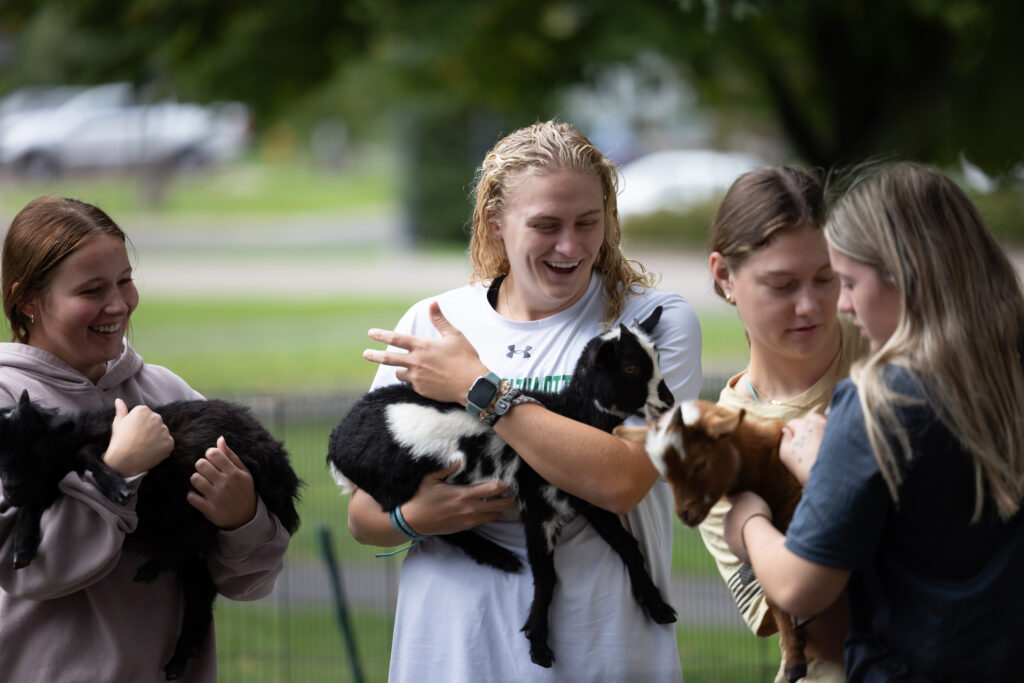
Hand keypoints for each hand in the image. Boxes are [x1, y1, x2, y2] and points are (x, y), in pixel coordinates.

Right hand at [103, 398, 173, 476]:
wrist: (124, 461)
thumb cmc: (119, 441)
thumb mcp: (117, 424)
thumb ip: (121, 410)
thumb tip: (119, 400)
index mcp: (143, 410)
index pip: (145, 415)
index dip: (137, 425)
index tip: (132, 432)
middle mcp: (157, 417)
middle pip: (155, 422)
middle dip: (149, 430)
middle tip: (138, 440)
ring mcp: (164, 430)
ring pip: (161, 433)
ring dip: (156, 439)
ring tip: (143, 447)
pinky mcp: (169, 442)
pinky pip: (167, 443)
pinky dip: (161, 448)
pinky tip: (150, 452)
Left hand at [187, 437, 256, 528]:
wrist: (247, 517)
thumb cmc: (244, 491)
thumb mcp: (244, 473)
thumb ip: (231, 456)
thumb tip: (219, 439)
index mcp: (234, 472)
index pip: (214, 454)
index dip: (209, 454)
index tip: (212, 460)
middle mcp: (225, 483)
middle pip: (201, 464)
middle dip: (201, 465)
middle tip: (205, 471)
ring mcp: (216, 497)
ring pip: (195, 479)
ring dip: (196, 479)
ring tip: (201, 481)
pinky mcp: (209, 509)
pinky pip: (191, 497)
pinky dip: (192, 494)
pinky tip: (198, 494)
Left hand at [362, 301, 486, 404]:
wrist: (473, 385)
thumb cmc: (466, 358)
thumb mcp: (454, 335)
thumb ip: (440, 320)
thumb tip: (432, 303)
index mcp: (422, 346)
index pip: (395, 339)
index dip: (381, 335)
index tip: (370, 333)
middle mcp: (416, 362)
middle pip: (387, 359)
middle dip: (374, 355)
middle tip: (365, 354)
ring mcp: (417, 378)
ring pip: (399, 373)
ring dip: (401, 369)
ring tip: (408, 368)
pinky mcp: (421, 390)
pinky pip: (413, 383)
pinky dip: (416, 380)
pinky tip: (428, 379)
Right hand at [400, 462, 517, 535]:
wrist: (412, 522)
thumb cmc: (420, 498)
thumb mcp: (430, 479)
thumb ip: (447, 468)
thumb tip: (459, 457)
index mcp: (463, 494)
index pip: (491, 489)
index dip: (503, 485)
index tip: (510, 480)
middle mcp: (469, 508)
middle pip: (497, 506)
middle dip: (509, 501)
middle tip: (516, 496)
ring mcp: (467, 520)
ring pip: (492, 516)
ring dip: (500, 510)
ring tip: (508, 505)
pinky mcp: (464, 527)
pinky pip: (482, 522)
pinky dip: (489, 517)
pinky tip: (492, 512)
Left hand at [722, 491, 772, 563]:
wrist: (759, 536)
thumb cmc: (753, 513)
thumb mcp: (745, 497)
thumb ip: (736, 497)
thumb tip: (727, 495)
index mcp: (726, 519)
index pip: (730, 516)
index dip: (740, 514)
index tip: (750, 514)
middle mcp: (726, 535)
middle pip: (733, 531)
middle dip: (741, 530)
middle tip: (755, 527)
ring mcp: (734, 548)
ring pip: (740, 544)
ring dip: (747, 541)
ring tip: (761, 538)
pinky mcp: (744, 559)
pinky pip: (749, 554)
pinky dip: (754, 551)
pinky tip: (764, 548)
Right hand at [780, 414, 826, 484]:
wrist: (826, 478)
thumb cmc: (803, 466)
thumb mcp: (785, 453)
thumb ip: (784, 438)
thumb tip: (786, 430)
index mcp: (805, 425)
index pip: (794, 423)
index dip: (791, 433)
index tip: (793, 443)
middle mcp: (820, 423)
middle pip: (810, 420)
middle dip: (806, 429)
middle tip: (805, 444)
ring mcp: (832, 430)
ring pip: (822, 426)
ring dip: (818, 432)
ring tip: (816, 447)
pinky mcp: (842, 438)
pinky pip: (833, 433)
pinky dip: (829, 438)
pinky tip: (826, 450)